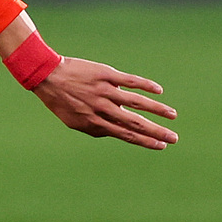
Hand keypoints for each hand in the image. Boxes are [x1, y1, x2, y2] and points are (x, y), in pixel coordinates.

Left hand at [33, 57, 177, 150]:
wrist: (47, 75)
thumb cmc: (61, 101)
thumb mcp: (74, 121)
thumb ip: (96, 129)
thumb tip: (117, 133)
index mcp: (95, 122)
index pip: (125, 135)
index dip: (145, 142)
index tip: (161, 146)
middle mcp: (102, 108)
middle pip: (135, 123)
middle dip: (156, 132)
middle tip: (174, 138)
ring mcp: (105, 91)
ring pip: (137, 102)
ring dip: (157, 110)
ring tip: (172, 115)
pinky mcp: (107, 75)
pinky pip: (131, 81)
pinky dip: (146, 86)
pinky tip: (159, 91)